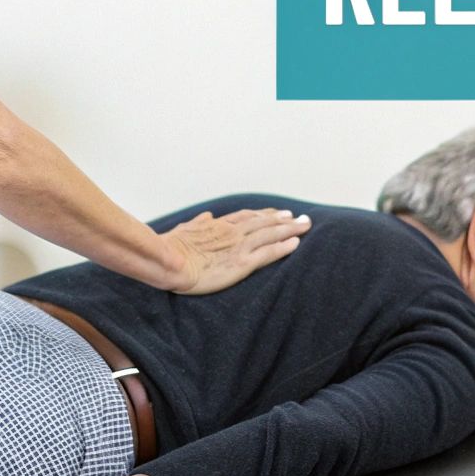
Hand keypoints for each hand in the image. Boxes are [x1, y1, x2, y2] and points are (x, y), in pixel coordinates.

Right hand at [160, 208, 311, 293]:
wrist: (169, 261)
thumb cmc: (170, 248)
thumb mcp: (183, 230)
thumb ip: (197, 224)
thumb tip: (206, 216)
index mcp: (218, 225)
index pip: (247, 216)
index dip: (264, 214)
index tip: (277, 212)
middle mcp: (232, 232)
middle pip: (264, 221)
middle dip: (284, 219)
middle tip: (300, 217)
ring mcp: (238, 246)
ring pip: (270, 234)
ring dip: (290, 229)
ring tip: (305, 225)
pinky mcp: (242, 263)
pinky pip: (268, 254)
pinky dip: (283, 248)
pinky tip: (295, 244)